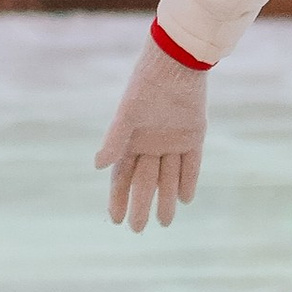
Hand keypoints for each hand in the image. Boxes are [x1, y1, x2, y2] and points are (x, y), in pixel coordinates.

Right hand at [94, 36, 207, 230]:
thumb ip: (115, 139)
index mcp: (131, 141)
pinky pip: (191, 164)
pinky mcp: (193, 136)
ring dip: (166, 199)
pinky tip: (186, 200)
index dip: (117, 198)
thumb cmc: (146, 85)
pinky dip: (188, 180)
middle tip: (138, 229)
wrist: (176, 62)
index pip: (122, 177)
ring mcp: (172, 142)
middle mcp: (150, 144)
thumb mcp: (128, 113)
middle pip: (144, 182)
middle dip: (140, 205)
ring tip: (165, 223)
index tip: (115, 221)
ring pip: (168, 177)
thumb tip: (97, 165)